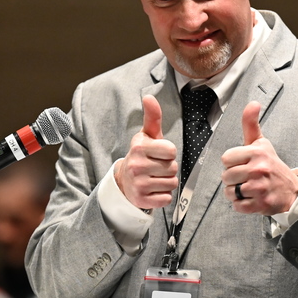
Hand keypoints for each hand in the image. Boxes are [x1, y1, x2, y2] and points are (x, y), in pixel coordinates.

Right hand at [115, 95, 178, 209]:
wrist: (125, 180)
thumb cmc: (142, 155)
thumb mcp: (147, 135)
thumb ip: (152, 117)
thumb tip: (149, 97)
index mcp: (139, 147)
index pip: (172, 151)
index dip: (168, 153)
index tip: (158, 153)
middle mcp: (136, 165)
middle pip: (173, 168)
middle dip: (168, 168)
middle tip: (155, 167)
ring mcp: (138, 184)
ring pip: (172, 183)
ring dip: (166, 182)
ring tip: (154, 178)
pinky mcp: (141, 200)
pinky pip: (167, 198)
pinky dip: (163, 196)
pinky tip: (152, 189)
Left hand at [221, 102, 297, 215]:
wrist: (291, 190)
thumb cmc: (271, 165)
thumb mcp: (261, 143)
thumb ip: (251, 124)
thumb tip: (253, 103)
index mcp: (257, 152)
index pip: (226, 159)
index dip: (232, 162)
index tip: (243, 163)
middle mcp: (259, 169)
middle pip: (226, 176)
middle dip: (233, 179)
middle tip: (246, 178)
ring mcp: (260, 188)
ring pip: (230, 192)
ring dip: (236, 193)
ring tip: (248, 189)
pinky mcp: (261, 204)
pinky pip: (237, 206)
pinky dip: (241, 205)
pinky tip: (251, 198)